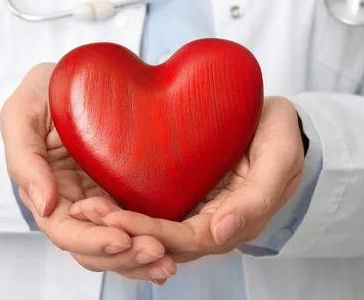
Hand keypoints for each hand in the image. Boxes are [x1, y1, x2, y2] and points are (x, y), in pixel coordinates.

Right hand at [1, 63, 176, 283]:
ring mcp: (103, 198)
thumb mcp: (21, 115)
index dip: (90, 242)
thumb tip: (44, 205)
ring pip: (119, 242)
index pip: (66, 231)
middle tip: (157, 254)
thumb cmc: (42, 93)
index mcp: (48, 192)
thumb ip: (24, 159)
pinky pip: (140, 221)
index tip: (120, 240)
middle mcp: (76, 203)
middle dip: (125, 257)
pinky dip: (155, 240)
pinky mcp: (128, 189)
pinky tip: (173, 250)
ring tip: (168, 261)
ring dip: (141, 257)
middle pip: (96, 247)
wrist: (75, 75)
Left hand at [69, 96, 304, 263]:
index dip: (150, 234)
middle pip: (162, 242)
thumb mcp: (281, 158)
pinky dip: (125, 209)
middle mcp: (210, 224)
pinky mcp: (183, 194)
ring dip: (117, 226)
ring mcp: (195, 210)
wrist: (274, 120)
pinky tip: (98, 197)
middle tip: (85, 213)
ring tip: (82, 209)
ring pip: (153, 232)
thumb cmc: (280, 136)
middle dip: (122, 233)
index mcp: (234, 221)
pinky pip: (152, 210)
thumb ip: (258, 197)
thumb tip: (220, 234)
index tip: (114, 219)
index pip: (186, 240)